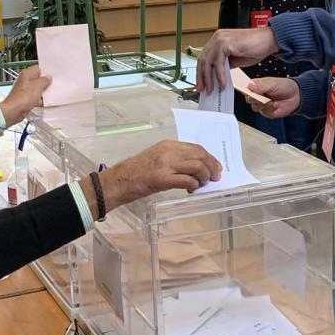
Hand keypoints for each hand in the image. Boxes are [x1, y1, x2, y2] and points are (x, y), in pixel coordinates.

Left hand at [0, 65, 50, 126]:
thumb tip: (48, 78)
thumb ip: (45, 80)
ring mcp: (25, 90)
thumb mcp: (38, 85)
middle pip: (39, 79)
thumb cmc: (22, 97)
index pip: (39, 68)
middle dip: (46, 83)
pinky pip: (36, 98)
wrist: (14, 111)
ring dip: (43, 93)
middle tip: (52, 85)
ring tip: (48, 95)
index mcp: (27, 74)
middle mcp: (25, 81)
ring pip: (38, 89)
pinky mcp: (26, 99)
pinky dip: (40, 100)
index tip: (53, 75)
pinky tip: (44, 102)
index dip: (46, 71)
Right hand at [81, 141, 222, 214]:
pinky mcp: (162, 178)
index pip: (196, 148)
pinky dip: (193, 185)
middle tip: (215, 177)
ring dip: (204, 176)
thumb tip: (194, 169)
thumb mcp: (157, 158)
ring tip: (203, 184)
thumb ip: (175, 160)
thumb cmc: (136, 172)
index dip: (209, 158)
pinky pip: (186, 180)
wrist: (119, 181)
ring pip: (196, 166)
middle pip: (199, 155)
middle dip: (212, 166)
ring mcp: (165, 164)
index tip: (215, 167)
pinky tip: (192, 189)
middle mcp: (168, 151)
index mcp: (168, 145)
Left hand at [196, 28, 278, 93]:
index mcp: (218, 40)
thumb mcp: (236, 59)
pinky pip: (218, 63)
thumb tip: (216, 77)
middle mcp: (217, 38)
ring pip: (207, 62)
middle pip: (202, 59)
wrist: (269, 40)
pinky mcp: (225, 43)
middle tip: (202, 89)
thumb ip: (225, 65)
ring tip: (211, 89)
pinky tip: (223, 84)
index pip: (204, 57)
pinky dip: (220, 75)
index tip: (201, 83)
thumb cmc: (256, 47)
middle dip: (201, 77)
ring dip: (209, 78)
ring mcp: (220, 39)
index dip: (201, 72)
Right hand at [245, 77, 300, 118]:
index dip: (244, 89)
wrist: (296, 96)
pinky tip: (275, 105)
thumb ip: (260, 86)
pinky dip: (270, 109)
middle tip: (260, 96)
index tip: (247, 90)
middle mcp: (257, 95)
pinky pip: (264, 112)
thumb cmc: (285, 86)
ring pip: (255, 107)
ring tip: (271, 101)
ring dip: (263, 104)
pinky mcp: (267, 112)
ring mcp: (262, 104)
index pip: (245, 87)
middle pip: (248, 98)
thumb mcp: (272, 83)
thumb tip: (249, 86)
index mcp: (257, 86)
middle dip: (254, 98)